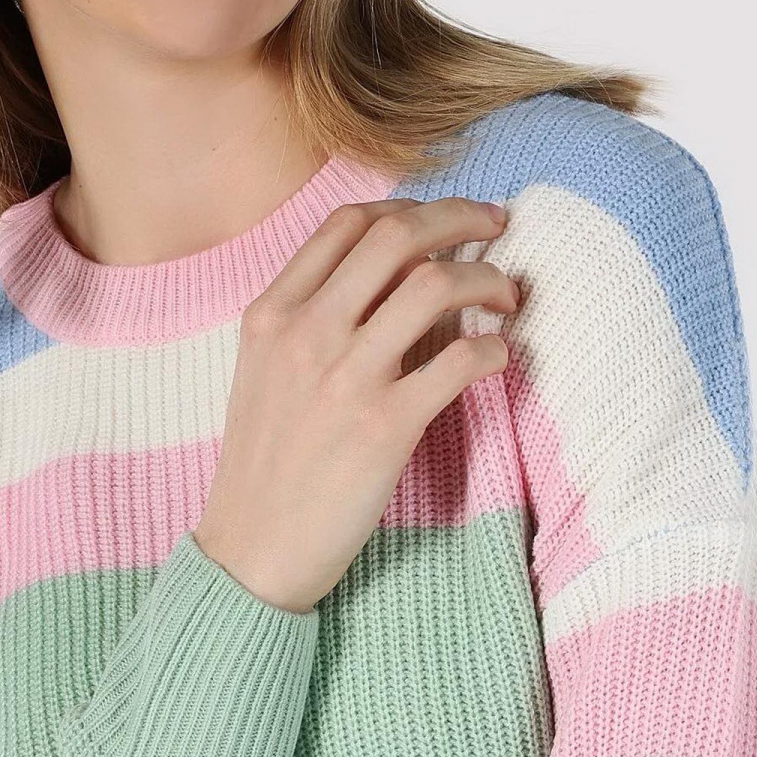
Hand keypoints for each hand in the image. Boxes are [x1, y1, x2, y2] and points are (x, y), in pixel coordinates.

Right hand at [195, 194, 520, 612]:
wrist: (251, 550)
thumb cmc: (265, 466)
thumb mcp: (264, 373)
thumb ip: (312, 320)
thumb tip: (394, 282)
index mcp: (273, 314)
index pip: (349, 223)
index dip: (411, 207)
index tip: (446, 219)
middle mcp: (307, 333)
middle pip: (399, 235)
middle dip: (462, 218)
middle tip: (497, 229)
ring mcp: (346, 377)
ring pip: (436, 285)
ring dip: (488, 280)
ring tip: (506, 299)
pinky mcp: (386, 426)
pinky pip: (461, 361)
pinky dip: (494, 349)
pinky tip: (500, 358)